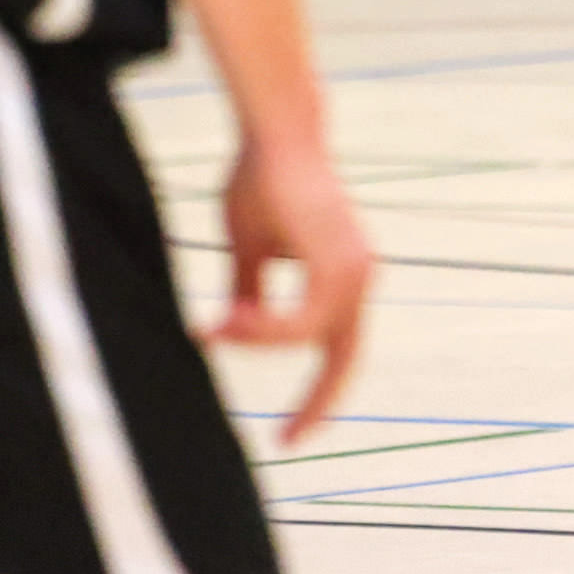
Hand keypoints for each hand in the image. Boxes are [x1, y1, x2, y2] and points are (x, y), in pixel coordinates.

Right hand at [206, 140, 373, 442]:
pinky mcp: (339, 264)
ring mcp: (356, 271)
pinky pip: (302, 320)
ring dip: (260, 343)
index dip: (317, 391)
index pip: (336, 348)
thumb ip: (251, 291)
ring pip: (312, 339)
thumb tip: (234, 327)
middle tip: (287, 442)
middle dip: (316, 404)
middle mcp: (359, 278)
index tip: (291, 431)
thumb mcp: (251, 249)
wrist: (274, 131)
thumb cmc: (263, 179)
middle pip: (343, 359)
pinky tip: (228, 322)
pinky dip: (265, 329)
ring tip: (214, 330)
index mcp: (343, 278)